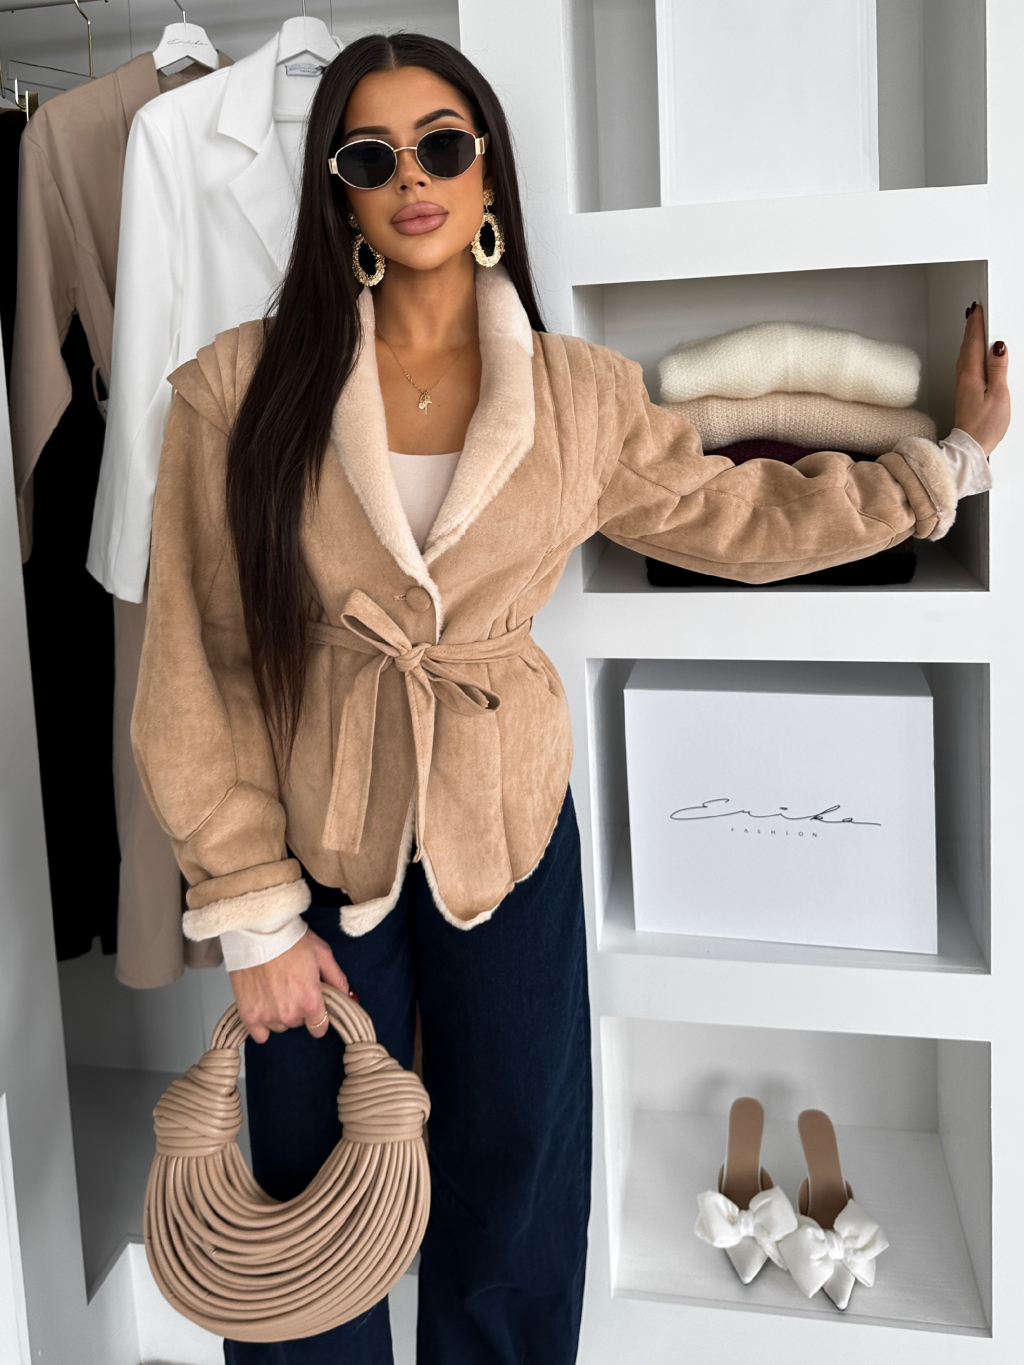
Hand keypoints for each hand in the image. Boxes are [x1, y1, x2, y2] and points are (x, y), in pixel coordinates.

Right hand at [230, 929, 350, 1043]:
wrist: (258, 932)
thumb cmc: (291, 940)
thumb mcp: (322, 954)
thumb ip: (337, 979)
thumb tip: (348, 996)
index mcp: (310, 1001)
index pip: (319, 1028)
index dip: (319, 1018)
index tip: (314, 1008)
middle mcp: (289, 1014)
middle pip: (298, 1024)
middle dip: (298, 1009)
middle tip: (292, 987)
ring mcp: (267, 1016)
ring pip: (279, 1026)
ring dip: (279, 1014)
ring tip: (274, 990)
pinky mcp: (248, 1015)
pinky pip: (259, 1034)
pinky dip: (261, 1024)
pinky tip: (262, 1007)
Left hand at [953, 303, 1009, 455]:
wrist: (970, 447)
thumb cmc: (984, 426)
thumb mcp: (998, 395)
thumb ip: (998, 369)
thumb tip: (998, 347)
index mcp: (971, 375)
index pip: (974, 343)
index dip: (976, 325)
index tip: (977, 309)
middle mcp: (963, 378)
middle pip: (967, 346)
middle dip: (971, 327)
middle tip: (974, 311)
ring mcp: (962, 386)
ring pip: (965, 355)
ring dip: (969, 339)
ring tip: (973, 327)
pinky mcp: (965, 393)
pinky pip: (966, 365)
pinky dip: (969, 353)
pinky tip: (973, 354)